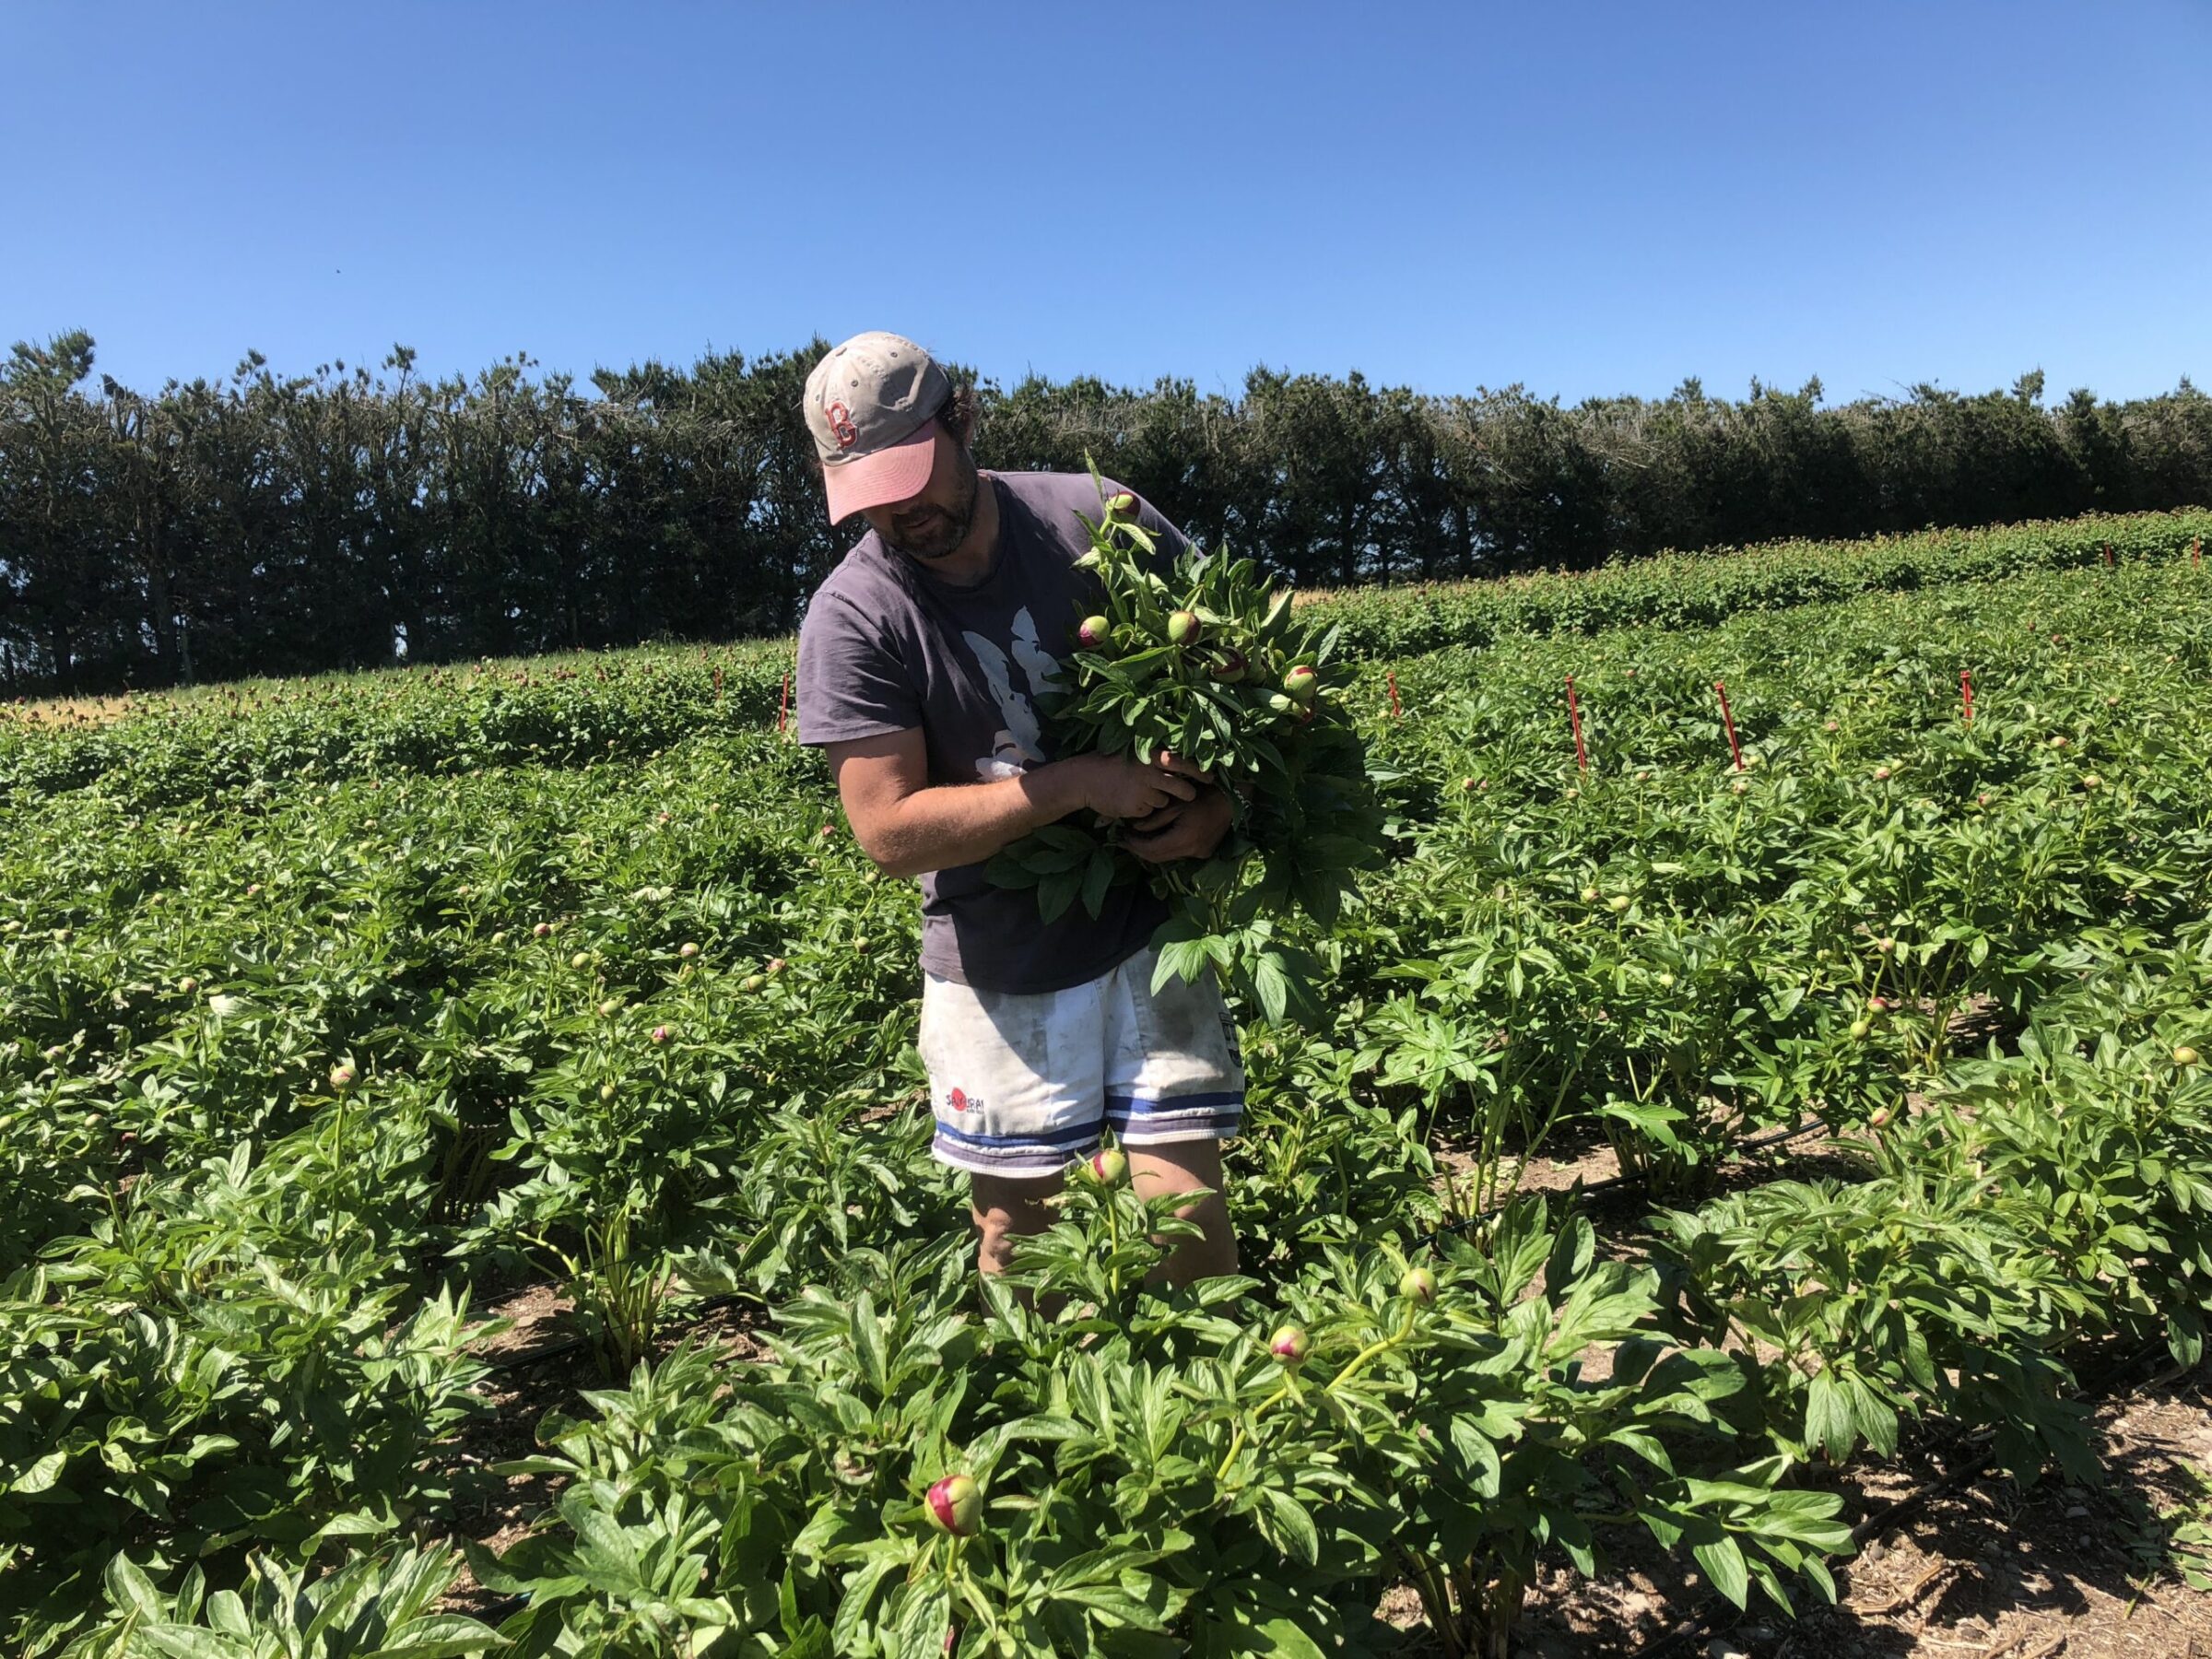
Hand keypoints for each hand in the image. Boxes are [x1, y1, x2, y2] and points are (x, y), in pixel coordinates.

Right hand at [1080, 754, 1199, 820]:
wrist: (1085, 779)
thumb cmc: (1110, 764)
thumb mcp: (1134, 753)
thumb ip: (1155, 758)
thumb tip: (1180, 761)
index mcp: (1151, 755)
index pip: (1183, 763)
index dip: (1198, 771)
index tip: (1210, 777)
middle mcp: (1150, 772)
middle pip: (1181, 788)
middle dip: (1187, 793)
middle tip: (1188, 795)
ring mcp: (1144, 791)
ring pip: (1164, 801)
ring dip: (1158, 800)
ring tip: (1139, 792)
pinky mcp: (1137, 807)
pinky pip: (1149, 811)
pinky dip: (1143, 809)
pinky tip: (1130, 800)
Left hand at [1125, 781, 1233, 862]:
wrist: (1231, 800)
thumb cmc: (1203, 796)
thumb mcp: (1175, 804)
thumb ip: (1155, 819)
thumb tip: (1135, 829)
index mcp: (1184, 839)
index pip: (1152, 850)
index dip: (1135, 845)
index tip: (1121, 837)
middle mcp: (1192, 851)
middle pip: (1158, 858)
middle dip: (1139, 850)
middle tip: (1124, 840)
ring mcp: (1199, 854)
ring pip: (1168, 857)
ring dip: (1152, 849)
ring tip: (1136, 839)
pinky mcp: (1204, 852)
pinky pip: (1179, 853)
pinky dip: (1165, 847)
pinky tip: (1156, 838)